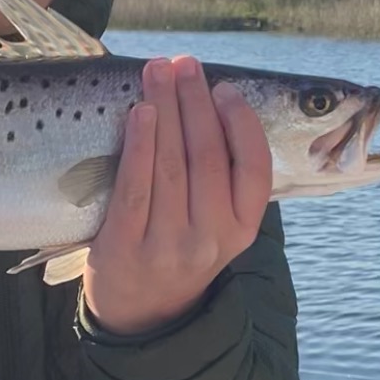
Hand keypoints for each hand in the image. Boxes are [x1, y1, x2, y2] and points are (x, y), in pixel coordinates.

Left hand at [82, 55, 272, 336]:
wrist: (142, 315)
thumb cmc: (180, 249)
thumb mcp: (218, 225)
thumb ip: (224, 180)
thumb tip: (215, 104)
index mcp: (241, 229)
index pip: (253, 168)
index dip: (240, 123)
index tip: (223, 87)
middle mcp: (211, 238)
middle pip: (207, 156)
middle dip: (195, 102)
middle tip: (184, 63)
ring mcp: (168, 246)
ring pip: (171, 165)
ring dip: (165, 109)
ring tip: (158, 71)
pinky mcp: (125, 249)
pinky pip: (135, 187)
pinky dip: (139, 145)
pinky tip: (141, 113)